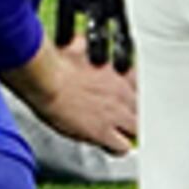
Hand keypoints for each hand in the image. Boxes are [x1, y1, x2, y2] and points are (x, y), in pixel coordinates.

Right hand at [7, 40, 139, 153]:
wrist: (47, 79)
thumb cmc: (57, 62)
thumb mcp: (78, 45)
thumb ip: (86, 46)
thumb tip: (79, 40)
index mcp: (120, 72)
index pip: (140, 86)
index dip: (132, 94)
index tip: (126, 97)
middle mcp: (122, 93)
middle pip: (142, 108)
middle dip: (134, 114)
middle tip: (126, 118)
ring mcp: (115, 114)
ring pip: (137, 129)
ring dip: (130, 132)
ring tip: (124, 135)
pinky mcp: (103, 132)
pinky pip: (122, 147)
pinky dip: (119, 149)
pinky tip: (114, 148)